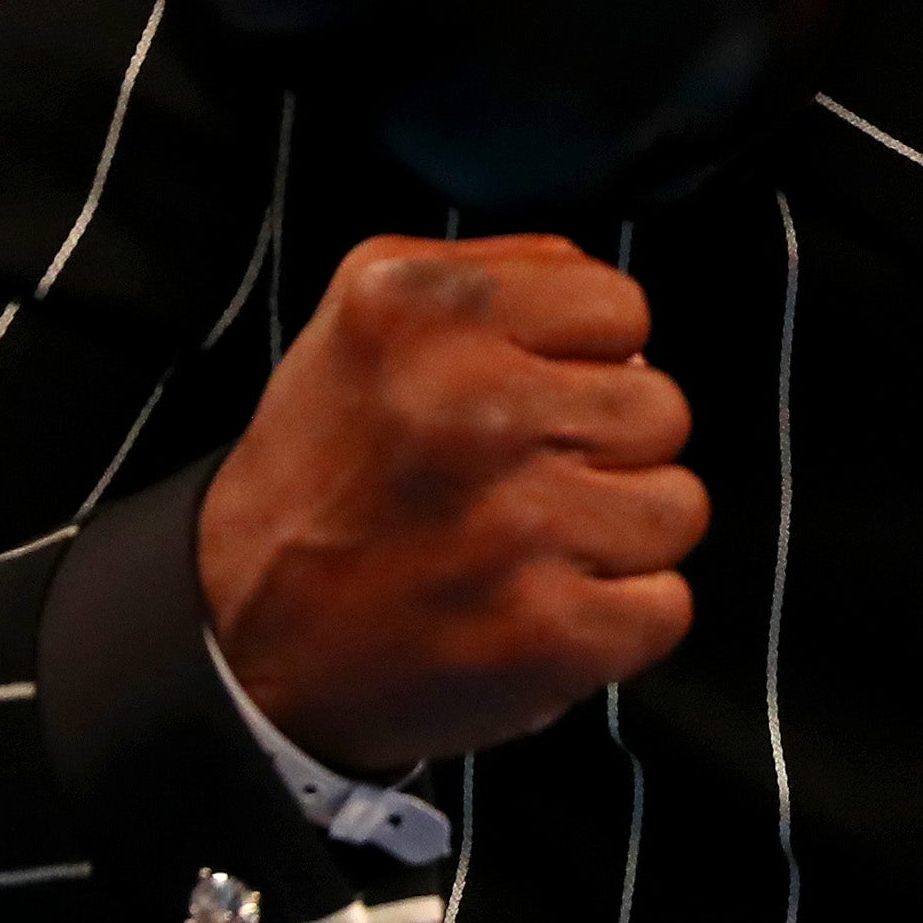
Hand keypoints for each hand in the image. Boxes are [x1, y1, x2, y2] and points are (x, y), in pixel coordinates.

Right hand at [199, 233, 706, 776]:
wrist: (243, 645)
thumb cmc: (325, 479)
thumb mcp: (371, 314)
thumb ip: (507, 277)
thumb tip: (624, 326)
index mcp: (424, 306)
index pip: (621, 305)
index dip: (585, 359)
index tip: (527, 398)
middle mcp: (473, 404)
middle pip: (660, 406)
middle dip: (605, 447)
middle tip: (522, 483)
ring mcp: (519, 522)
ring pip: (679, 505)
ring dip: (620, 535)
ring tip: (534, 548)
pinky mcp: (548, 629)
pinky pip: (669, 605)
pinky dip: (620, 621)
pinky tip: (544, 609)